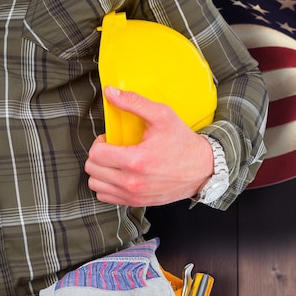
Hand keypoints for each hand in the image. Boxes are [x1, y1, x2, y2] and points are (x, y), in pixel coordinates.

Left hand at [85, 86, 213, 205]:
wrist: (202, 169)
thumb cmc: (183, 142)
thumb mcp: (162, 116)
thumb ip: (134, 103)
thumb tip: (111, 92)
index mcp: (136, 160)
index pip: (96, 154)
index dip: (100, 142)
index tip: (111, 139)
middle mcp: (132, 182)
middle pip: (92, 170)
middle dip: (98, 156)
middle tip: (113, 149)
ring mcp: (134, 195)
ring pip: (96, 185)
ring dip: (100, 172)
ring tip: (115, 163)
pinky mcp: (137, 203)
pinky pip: (106, 197)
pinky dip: (107, 186)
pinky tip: (119, 175)